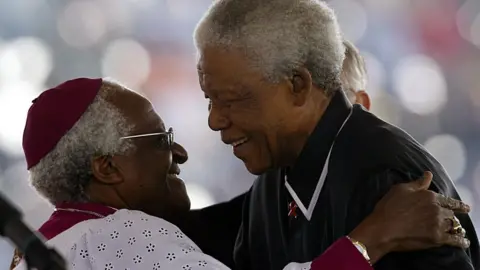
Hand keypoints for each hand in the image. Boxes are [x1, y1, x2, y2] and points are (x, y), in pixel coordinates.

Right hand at [349, 172, 469, 263]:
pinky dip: (461, 241)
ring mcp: (438, 224)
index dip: (458, 204)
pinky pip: (454, 240)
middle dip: (451, 215)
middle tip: (452, 219)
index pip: (449, 200)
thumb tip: (428, 174)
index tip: (465, 207)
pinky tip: (464, 242)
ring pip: (453, 225)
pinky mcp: (437, 238)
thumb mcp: (400, 189)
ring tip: (457, 230)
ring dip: (455, 227)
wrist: (383, 229)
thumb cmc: (388, 207)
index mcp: (430, 196)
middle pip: (451, 213)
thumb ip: (417, 183)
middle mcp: (437, 209)